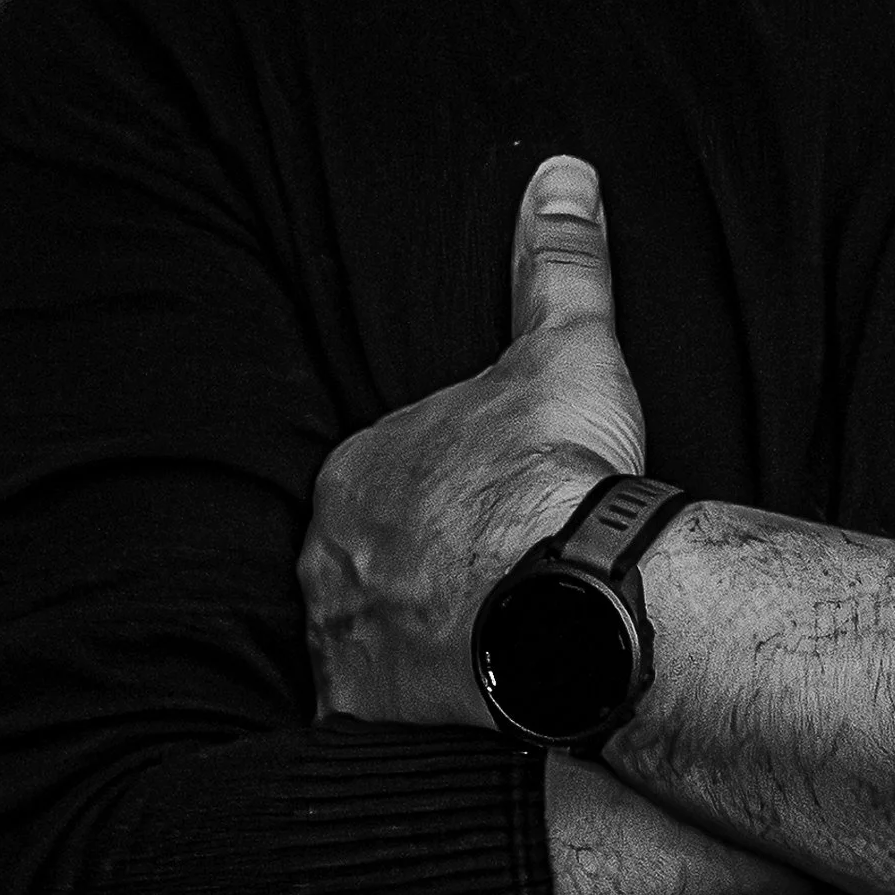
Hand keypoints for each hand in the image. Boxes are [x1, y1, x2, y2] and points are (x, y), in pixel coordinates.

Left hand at [300, 155, 643, 724]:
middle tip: (491, 587)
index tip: (495, 515)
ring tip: (484, 655)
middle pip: (366, 563)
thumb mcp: (566, 349)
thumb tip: (562, 175)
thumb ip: (557, 264)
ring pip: (366, 640)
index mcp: (357, 471)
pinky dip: (408, 718)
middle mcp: (327, 558)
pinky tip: (461, 717)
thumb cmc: (558, 473)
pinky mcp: (366, 715)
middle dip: (414, 575)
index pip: (388, 481)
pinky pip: (375, 719)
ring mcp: (339, 641)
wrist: (566, 598)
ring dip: (409, 647)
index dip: (443, 496)